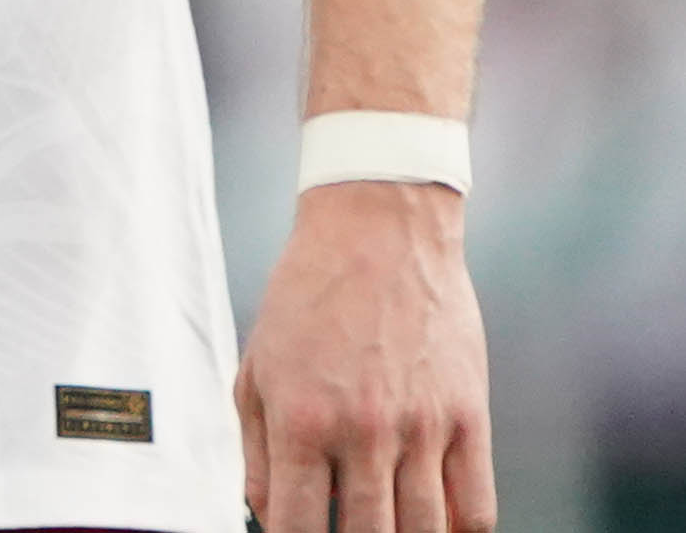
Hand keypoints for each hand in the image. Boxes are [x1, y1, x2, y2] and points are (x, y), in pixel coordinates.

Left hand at [240, 180, 493, 532]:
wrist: (378, 231)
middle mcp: (364, 430)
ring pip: (424, 531)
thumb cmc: (305, 298)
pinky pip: (477, 508)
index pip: (299, 526)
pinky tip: (439, 530)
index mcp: (302, 419)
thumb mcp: (257, 367)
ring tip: (388, 529)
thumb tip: (263, 515)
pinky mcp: (469, 417)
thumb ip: (258, 449)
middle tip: (349, 532)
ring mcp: (422, 427)